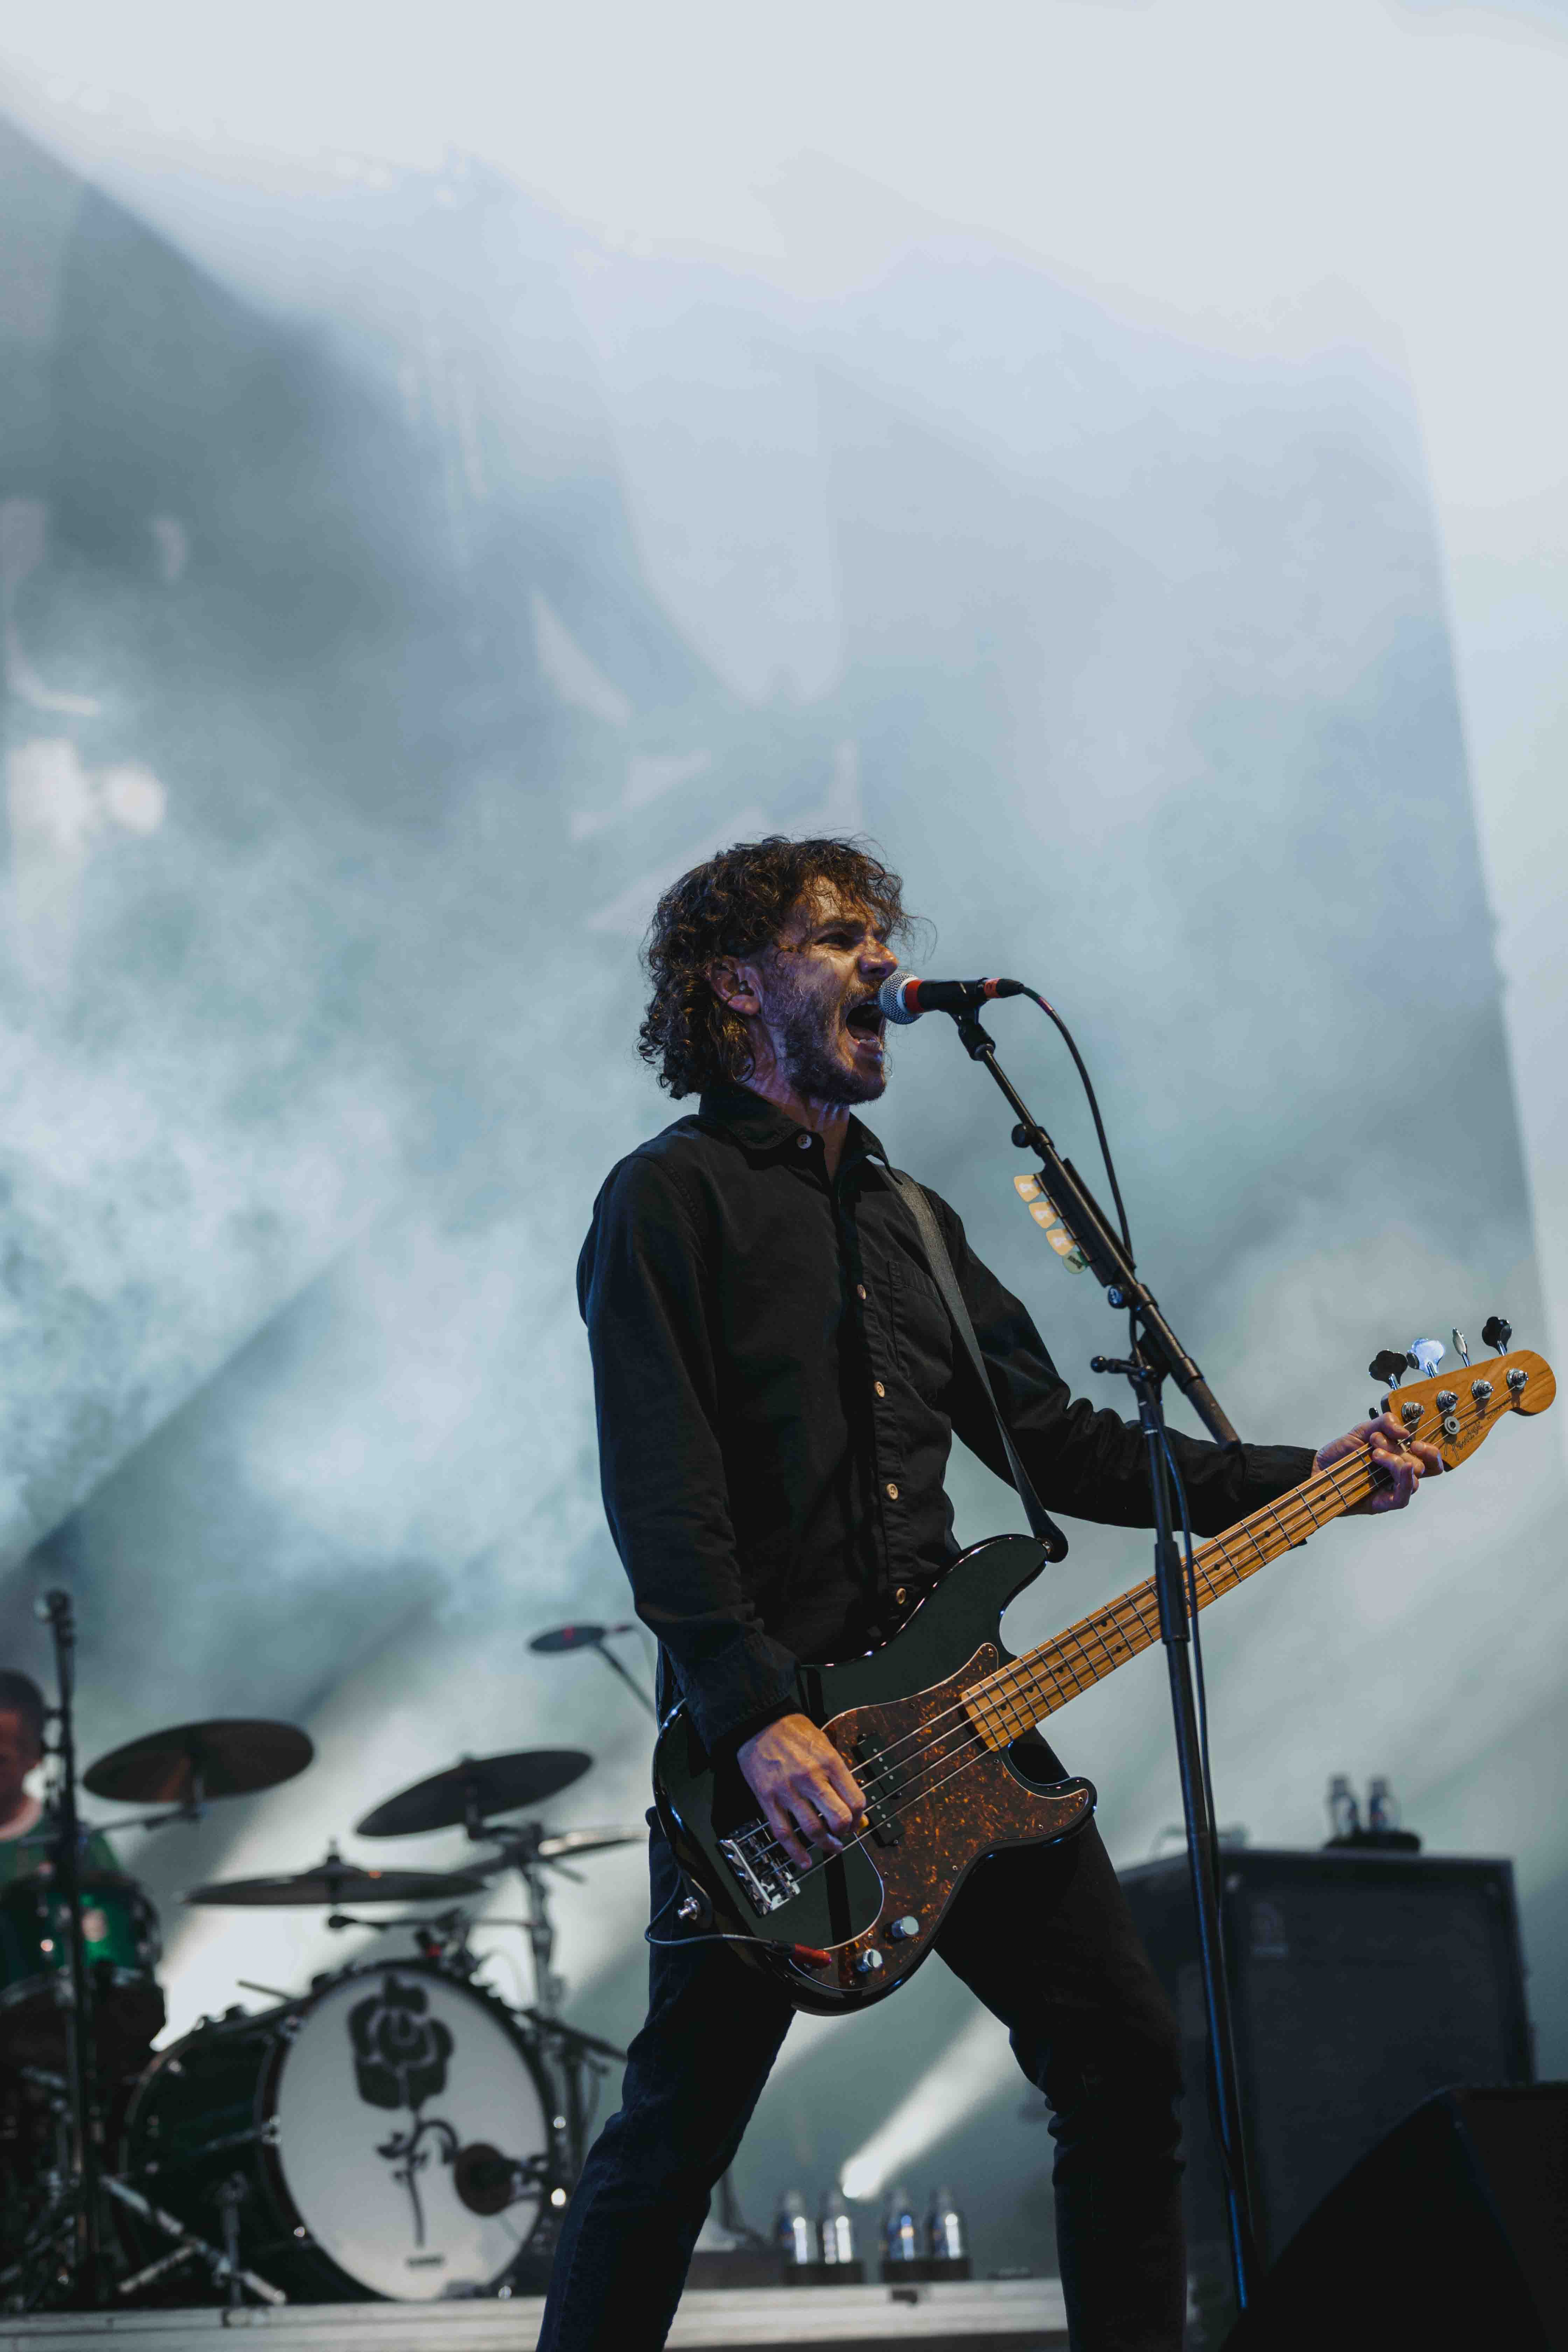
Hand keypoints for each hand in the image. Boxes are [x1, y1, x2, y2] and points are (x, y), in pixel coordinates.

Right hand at [737, 1713, 866, 1872]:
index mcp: (829, 1762)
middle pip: (838, 1818)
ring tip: (830, 1847)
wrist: (759, 1723)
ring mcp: (788, 1790)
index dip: (859, 1817)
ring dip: (826, 1845)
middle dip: (844, 1832)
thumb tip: (855, 1809)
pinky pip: (783, 1832)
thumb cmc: (793, 1731)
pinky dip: (795, 1852)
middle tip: (842, 1833)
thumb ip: (840, 1776)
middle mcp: (811, 1777)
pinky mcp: (768, 1799)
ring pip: (813, 1830)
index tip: (856, 1821)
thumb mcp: (825, 1745)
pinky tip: (804, 1860)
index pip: (855, 1800)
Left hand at [1314, 1412, 1442, 1513]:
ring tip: (1374, 1454)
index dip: (1431, 1451)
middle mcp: (1398, 1474)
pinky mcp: (1382, 1503)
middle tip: (1376, 1443)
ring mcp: (1391, 1489)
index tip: (1413, 1440)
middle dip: (1400, 1450)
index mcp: (1399, 1456)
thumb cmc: (1341, 1453)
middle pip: (1423, 1467)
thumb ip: (1384, 1424)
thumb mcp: (1362, 1431)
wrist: (1318, 1467)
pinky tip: (1398, 1468)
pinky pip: (1403, 1498)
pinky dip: (1405, 1482)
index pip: (1430, 1459)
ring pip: (1414, 1481)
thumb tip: (1405, 1431)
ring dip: (1396, 1462)